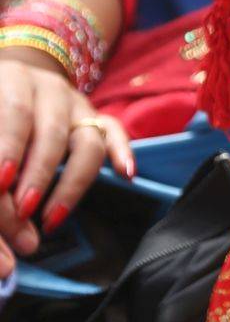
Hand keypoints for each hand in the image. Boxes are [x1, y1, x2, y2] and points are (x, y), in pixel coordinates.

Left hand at [0, 54, 131, 277]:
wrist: (9, 90)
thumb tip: (19, 241)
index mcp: (9, 80)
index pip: (12, 117)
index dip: (7, 151)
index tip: (1, 186)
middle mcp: (46, 88)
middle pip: (50, 133)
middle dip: (37, 177)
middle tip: (23, 212)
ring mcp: (76, 104)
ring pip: (87, 141)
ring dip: (71, 183)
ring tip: (52, 218)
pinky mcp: (98, 118)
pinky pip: (117, 134)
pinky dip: (123, 154)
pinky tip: (126, 175)